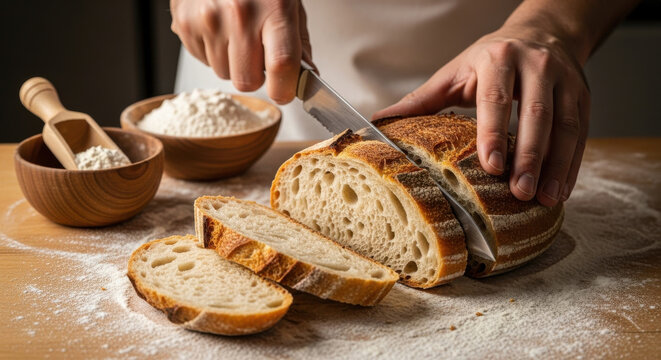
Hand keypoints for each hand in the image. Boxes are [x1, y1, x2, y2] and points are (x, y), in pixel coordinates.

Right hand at [170, 0, 312, 103]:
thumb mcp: (289, 3)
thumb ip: (299, 43)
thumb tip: (307, 77)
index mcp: (274, 9)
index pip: (282, 66)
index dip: (284, 89)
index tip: (285, 91)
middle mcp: (240, 15)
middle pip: (247, 81)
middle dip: (254, 76)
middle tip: (257, 55)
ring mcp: (209, 20)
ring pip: (223, 73)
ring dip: (232, 62)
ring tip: (234, 33)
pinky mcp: (185, 24)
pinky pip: (203, 60)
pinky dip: (212, 51)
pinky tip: (218, 28)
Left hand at [373, 25, 589, 206]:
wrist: (542, 32)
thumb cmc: (490, 58)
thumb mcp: (454, 73)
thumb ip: (421, 100)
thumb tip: (379, 123)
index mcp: (497, 60)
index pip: (496, 98)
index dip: (494, 132)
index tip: (491, 165)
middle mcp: (536, 66)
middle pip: (536, 114)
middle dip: (529, 156)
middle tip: (520, 191)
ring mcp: (564, 80)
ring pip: (565, 125)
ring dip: (557, 165)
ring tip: (545, 197)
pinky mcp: (583, 96)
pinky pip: (581, 132)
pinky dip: (573, 163)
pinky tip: (562, 188)